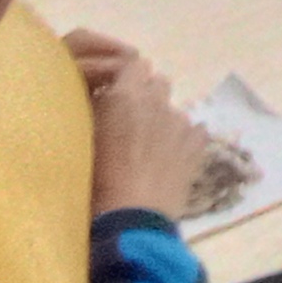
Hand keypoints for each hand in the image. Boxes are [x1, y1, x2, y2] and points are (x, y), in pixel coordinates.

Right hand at [65, 30, 210, 216]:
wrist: (130, 218)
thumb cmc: (94, 180)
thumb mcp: (83, 137)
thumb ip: (96, 110)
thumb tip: (104, 98)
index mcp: (125, 95)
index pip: (134, 64)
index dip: (127, 78)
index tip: (117, 95)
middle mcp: (157, 101)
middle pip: (158, 83)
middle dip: (147, 96)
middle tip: (132, 124)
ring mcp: (181, 121)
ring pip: (174, 109)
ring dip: (164, 120)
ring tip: (150, 149)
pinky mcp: (198, 144)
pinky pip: (193, 131)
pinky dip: (183, 140)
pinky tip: (170, 161)